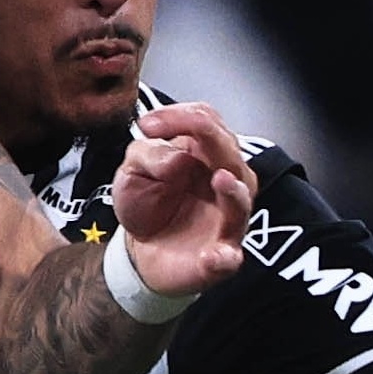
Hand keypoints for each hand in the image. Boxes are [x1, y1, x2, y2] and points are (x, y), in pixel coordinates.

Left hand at [111, 102, 255, 296]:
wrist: (139, 251)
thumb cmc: (145, 203)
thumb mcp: (131, 171)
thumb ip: (148, 155)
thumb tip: (178, 156)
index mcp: (201, 153)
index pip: (205, 121)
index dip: (182, 117)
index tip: (148, 125)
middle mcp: (223, 180)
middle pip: (229, 151)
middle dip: (210, 137)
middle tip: (184, 132)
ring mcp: (226, 219)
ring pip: (241, 200)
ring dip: (233, 191)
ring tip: (219, 179)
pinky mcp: (221, 257)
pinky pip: (229, 257)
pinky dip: (224, 257)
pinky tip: (213, 255)